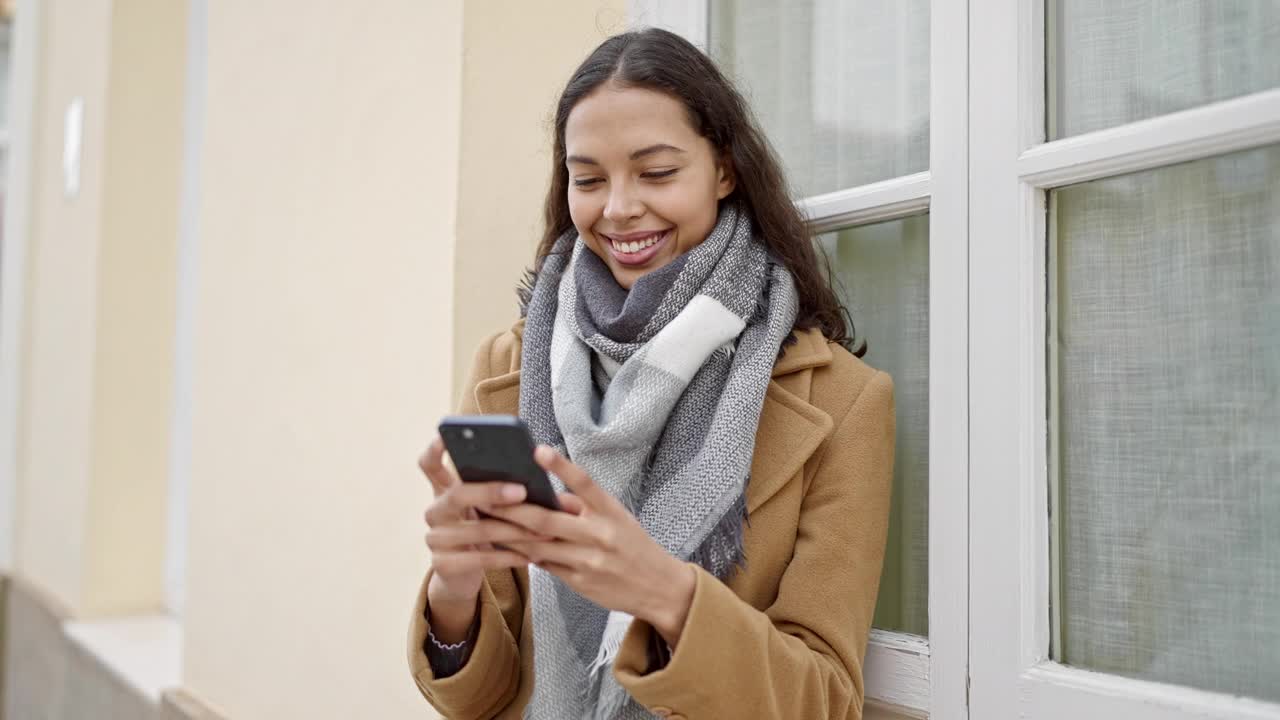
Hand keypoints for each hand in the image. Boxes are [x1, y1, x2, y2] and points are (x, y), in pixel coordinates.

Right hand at [419, 435, 547, 640]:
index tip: (446, 435)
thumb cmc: (485, 531)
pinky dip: (508, 556)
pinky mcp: (442, 564)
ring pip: (478, 530)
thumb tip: (556, 491)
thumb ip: (510, 494)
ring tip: (543, 531)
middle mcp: (434, 511)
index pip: (429, 464)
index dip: (435, 449)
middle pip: (458, 494)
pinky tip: (529, 555)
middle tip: (523, 491)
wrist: (463, 575)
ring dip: (515, 530)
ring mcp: (434, 538)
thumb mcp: (491, 510)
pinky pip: (479, 558)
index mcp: (443, 490)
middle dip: (492, 491)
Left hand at [487, 446, 696, 647]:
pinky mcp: (580, 582)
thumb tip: (545, 495)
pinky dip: (522, 554)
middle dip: (512, 509)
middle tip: (484, 496)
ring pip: (538, 545)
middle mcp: (599, 534)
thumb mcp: (617, 518)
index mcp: (611, 511)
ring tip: (483, 520)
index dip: (560, 466)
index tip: (538, 450)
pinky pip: (544, 565)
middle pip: (547, 519)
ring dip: (507, 533)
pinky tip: (502, 545)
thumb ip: (583, 506)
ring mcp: (588, 560)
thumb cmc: (633, 545)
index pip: (584, 483)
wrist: (659, 588)